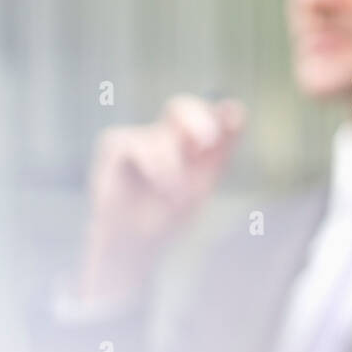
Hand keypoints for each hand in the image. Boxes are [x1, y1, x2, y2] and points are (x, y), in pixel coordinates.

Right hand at [78, 95, 245, 305]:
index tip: (233, 115)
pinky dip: (153, 165)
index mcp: (192, 143)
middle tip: (208, 140)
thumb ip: (220, 148)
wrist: (134, 244)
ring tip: (175, 195)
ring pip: (162, 135)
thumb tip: (236, 108)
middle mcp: (166, 135)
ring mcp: (140, 137)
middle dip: (196, 119)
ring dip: (173, 166)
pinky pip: (137, 143)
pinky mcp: (115, 144)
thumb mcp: (202, 183)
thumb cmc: (169, 215)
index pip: (210, 116)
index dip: (225, 113)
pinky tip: (158, 184)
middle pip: (181, 107)